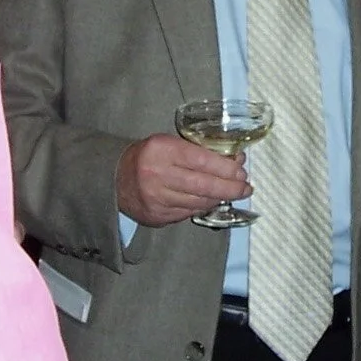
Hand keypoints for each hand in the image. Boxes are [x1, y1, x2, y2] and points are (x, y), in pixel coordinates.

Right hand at [115, 134, 249, 227]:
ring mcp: (156, 199)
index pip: (201, 160)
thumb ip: (198, 151)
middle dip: (230, 188)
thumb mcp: (169, 143)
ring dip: (219, 198)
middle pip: (203, 186)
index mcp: (161, 151)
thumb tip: (235, 160)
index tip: (242, 171)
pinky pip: (188, 213)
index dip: (225, 168)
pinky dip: (203, 207)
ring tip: (232, 193)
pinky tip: (211, 201)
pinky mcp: (156, 217)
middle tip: (246, 188)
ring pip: (198, 203)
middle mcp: (157, 176)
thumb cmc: (148, 156)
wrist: (114, 178)